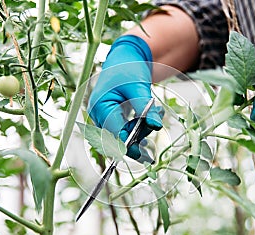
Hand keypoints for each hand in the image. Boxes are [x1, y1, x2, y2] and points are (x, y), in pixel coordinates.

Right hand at [88, 35, 163, 161]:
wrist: (125, 59)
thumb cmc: (129, 69)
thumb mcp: (139, 86)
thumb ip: (146, 107)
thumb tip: (156, 126)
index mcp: (100, 105)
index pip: (113, 133)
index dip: (128, 145)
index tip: (144, 155)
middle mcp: (98, 114)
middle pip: (117, 138)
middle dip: (138, 135)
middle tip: (156, 122)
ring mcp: (103, 117)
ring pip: (122, 136)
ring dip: (140, 130)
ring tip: (156, 112)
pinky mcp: (111, 118)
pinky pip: (123, 131)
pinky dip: (137, 128)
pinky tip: (149, 122)